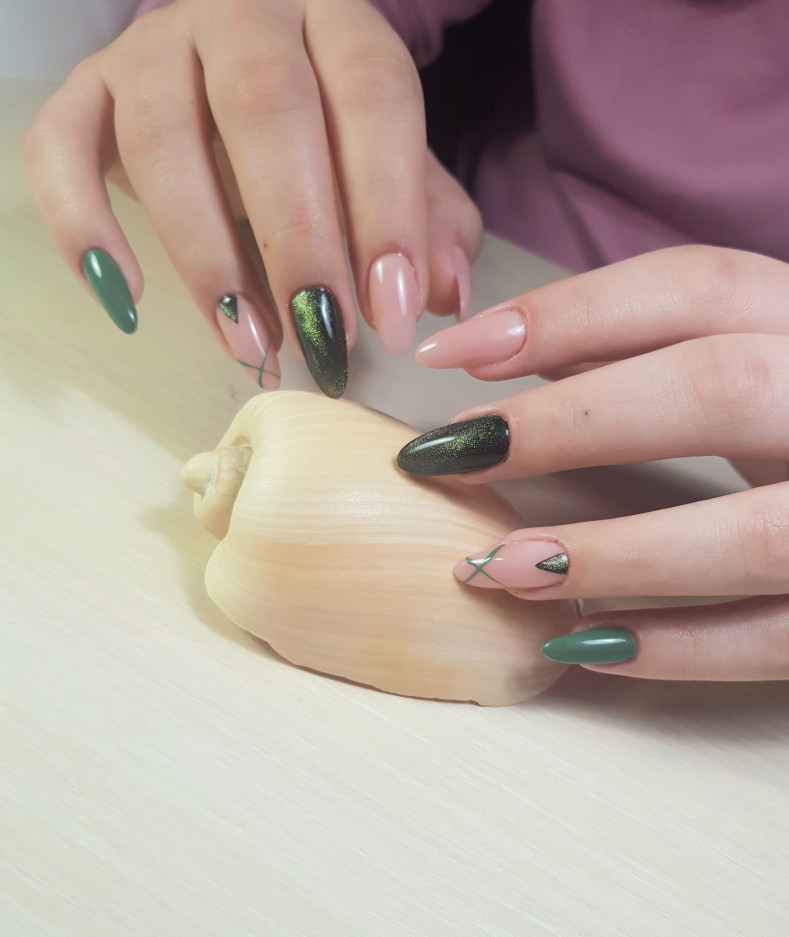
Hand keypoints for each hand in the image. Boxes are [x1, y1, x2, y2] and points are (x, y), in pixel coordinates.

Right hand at [23, 0, 480, 395]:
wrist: (227, 73)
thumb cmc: (324, 132)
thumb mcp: (391, 164)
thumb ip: (429, 218)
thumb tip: (443, 294)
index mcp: (334, 23)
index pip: (371, 96)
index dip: (387, 209)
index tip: (396, 315)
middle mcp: (240, 17)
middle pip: (264, 110)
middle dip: (298, 239)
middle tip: (324, 339)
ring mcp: (150, 51)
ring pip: (161, 139)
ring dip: (206, 256)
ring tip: (249, 343)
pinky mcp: (84, 96)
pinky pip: (58, 153)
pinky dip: (82, 228)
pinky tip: (124, 301)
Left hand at [397, 245, 788, 681]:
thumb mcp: (770, 366)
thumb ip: (663, 353)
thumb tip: (513, 354)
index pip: (694, 284)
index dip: (564, 312)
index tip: (450, 353)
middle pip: (716, 384)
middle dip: (571, 423)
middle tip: (452, 455)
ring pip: (753, 531)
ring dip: (612, 553)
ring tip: (497, 570)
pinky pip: (782, 637)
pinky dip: (679, 648)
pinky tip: (586, 646)